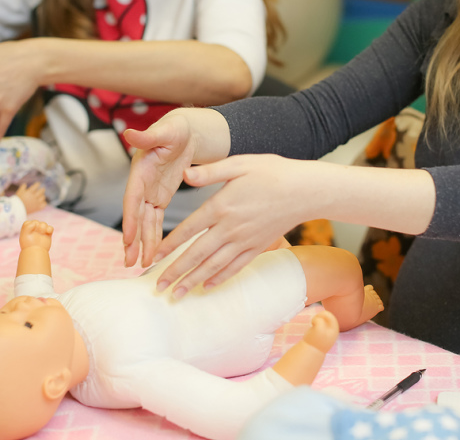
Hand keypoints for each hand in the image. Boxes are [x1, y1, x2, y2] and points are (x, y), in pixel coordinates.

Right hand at [15, 183, 47, 214]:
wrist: (17, 210)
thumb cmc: (17, 200)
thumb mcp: (19, 192)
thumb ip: (22, 187)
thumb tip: (25, 184)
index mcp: (30, 192)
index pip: (36, 185)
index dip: (38, 184)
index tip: (38, 184)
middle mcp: (34, 196)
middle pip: (42, 191)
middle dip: (42, 189)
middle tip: (42, 189)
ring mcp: (36, 202)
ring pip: (43, 197)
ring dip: (42, 196)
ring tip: (41, 196)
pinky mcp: (37, 207)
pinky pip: (44, 204)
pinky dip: (43, 203)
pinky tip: (41, 202)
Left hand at [19, 219, 53, 250]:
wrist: (36, 252)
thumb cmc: (28, 245)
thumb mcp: (24, 234)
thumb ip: (27, 226)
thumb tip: (35, 223)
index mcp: (27, 231)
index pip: (28, 222)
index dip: (30, 225)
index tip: (30, 231)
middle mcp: (34, 230)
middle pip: (37, 222)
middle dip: (38, 225)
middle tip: (38, 231)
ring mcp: (41, 232)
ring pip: (44, 224)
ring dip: (43, 226)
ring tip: (42, 232)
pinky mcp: (47, 234)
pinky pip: (50, 228)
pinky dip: (50, 228)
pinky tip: (48, 232)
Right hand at [121, 115, 197, 267]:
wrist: (185, 131)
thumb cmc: (175, 128)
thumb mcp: (166, 130)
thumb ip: (148, 135)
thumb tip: (130, 133)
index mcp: (140, 171)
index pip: (132, 199)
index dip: (129, 219)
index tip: (128, 238)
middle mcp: (141, 185)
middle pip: (135, 216)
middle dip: (132, 240)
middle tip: (129, 261)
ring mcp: (150, 193)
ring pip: (144, 222)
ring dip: (142, 243)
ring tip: (140, 264)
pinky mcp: (160, 197)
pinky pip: (155, 220)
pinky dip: (154, 236)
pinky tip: (153, 252)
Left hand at [152, 154, 318, 297]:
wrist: (305, 191)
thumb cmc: (272, 173)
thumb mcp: (239, 164)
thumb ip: (210, 171)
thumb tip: (184, 174)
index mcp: (221, 206)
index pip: (188, 230)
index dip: (169, 245)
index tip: (154, 258)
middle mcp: (230, 228)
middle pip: (197, 255)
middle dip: (175, 272)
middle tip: (158, 287)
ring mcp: (245, 241)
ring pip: (213, 266)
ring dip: (193, 282)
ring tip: (177, 295)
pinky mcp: (257, 247)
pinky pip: (235, 267)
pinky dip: (220, 278)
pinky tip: (207, 287)